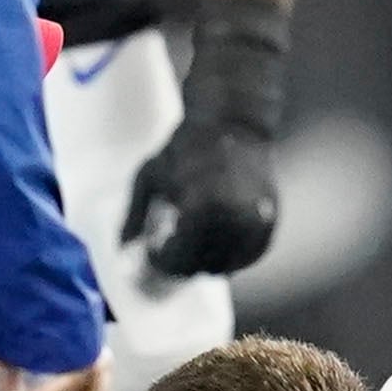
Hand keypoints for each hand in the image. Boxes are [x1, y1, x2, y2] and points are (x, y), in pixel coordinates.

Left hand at [123, 124, 277, 276]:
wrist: (234, 124)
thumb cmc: (185, 148)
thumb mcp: (149, 176)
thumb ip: (133, 217)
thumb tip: (121, 251)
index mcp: (199, 207)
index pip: (177, 258)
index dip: (161, 262)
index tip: (152, 253)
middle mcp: (231, 218)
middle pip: (200, 266)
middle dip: (182, 264)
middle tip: (170, 252)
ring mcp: (255, 223)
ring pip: (226, 267)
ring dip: (206, 264)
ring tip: (191, 247)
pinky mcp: (269, 223)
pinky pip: (249, 257)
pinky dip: (232, 260)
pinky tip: (215, 249)